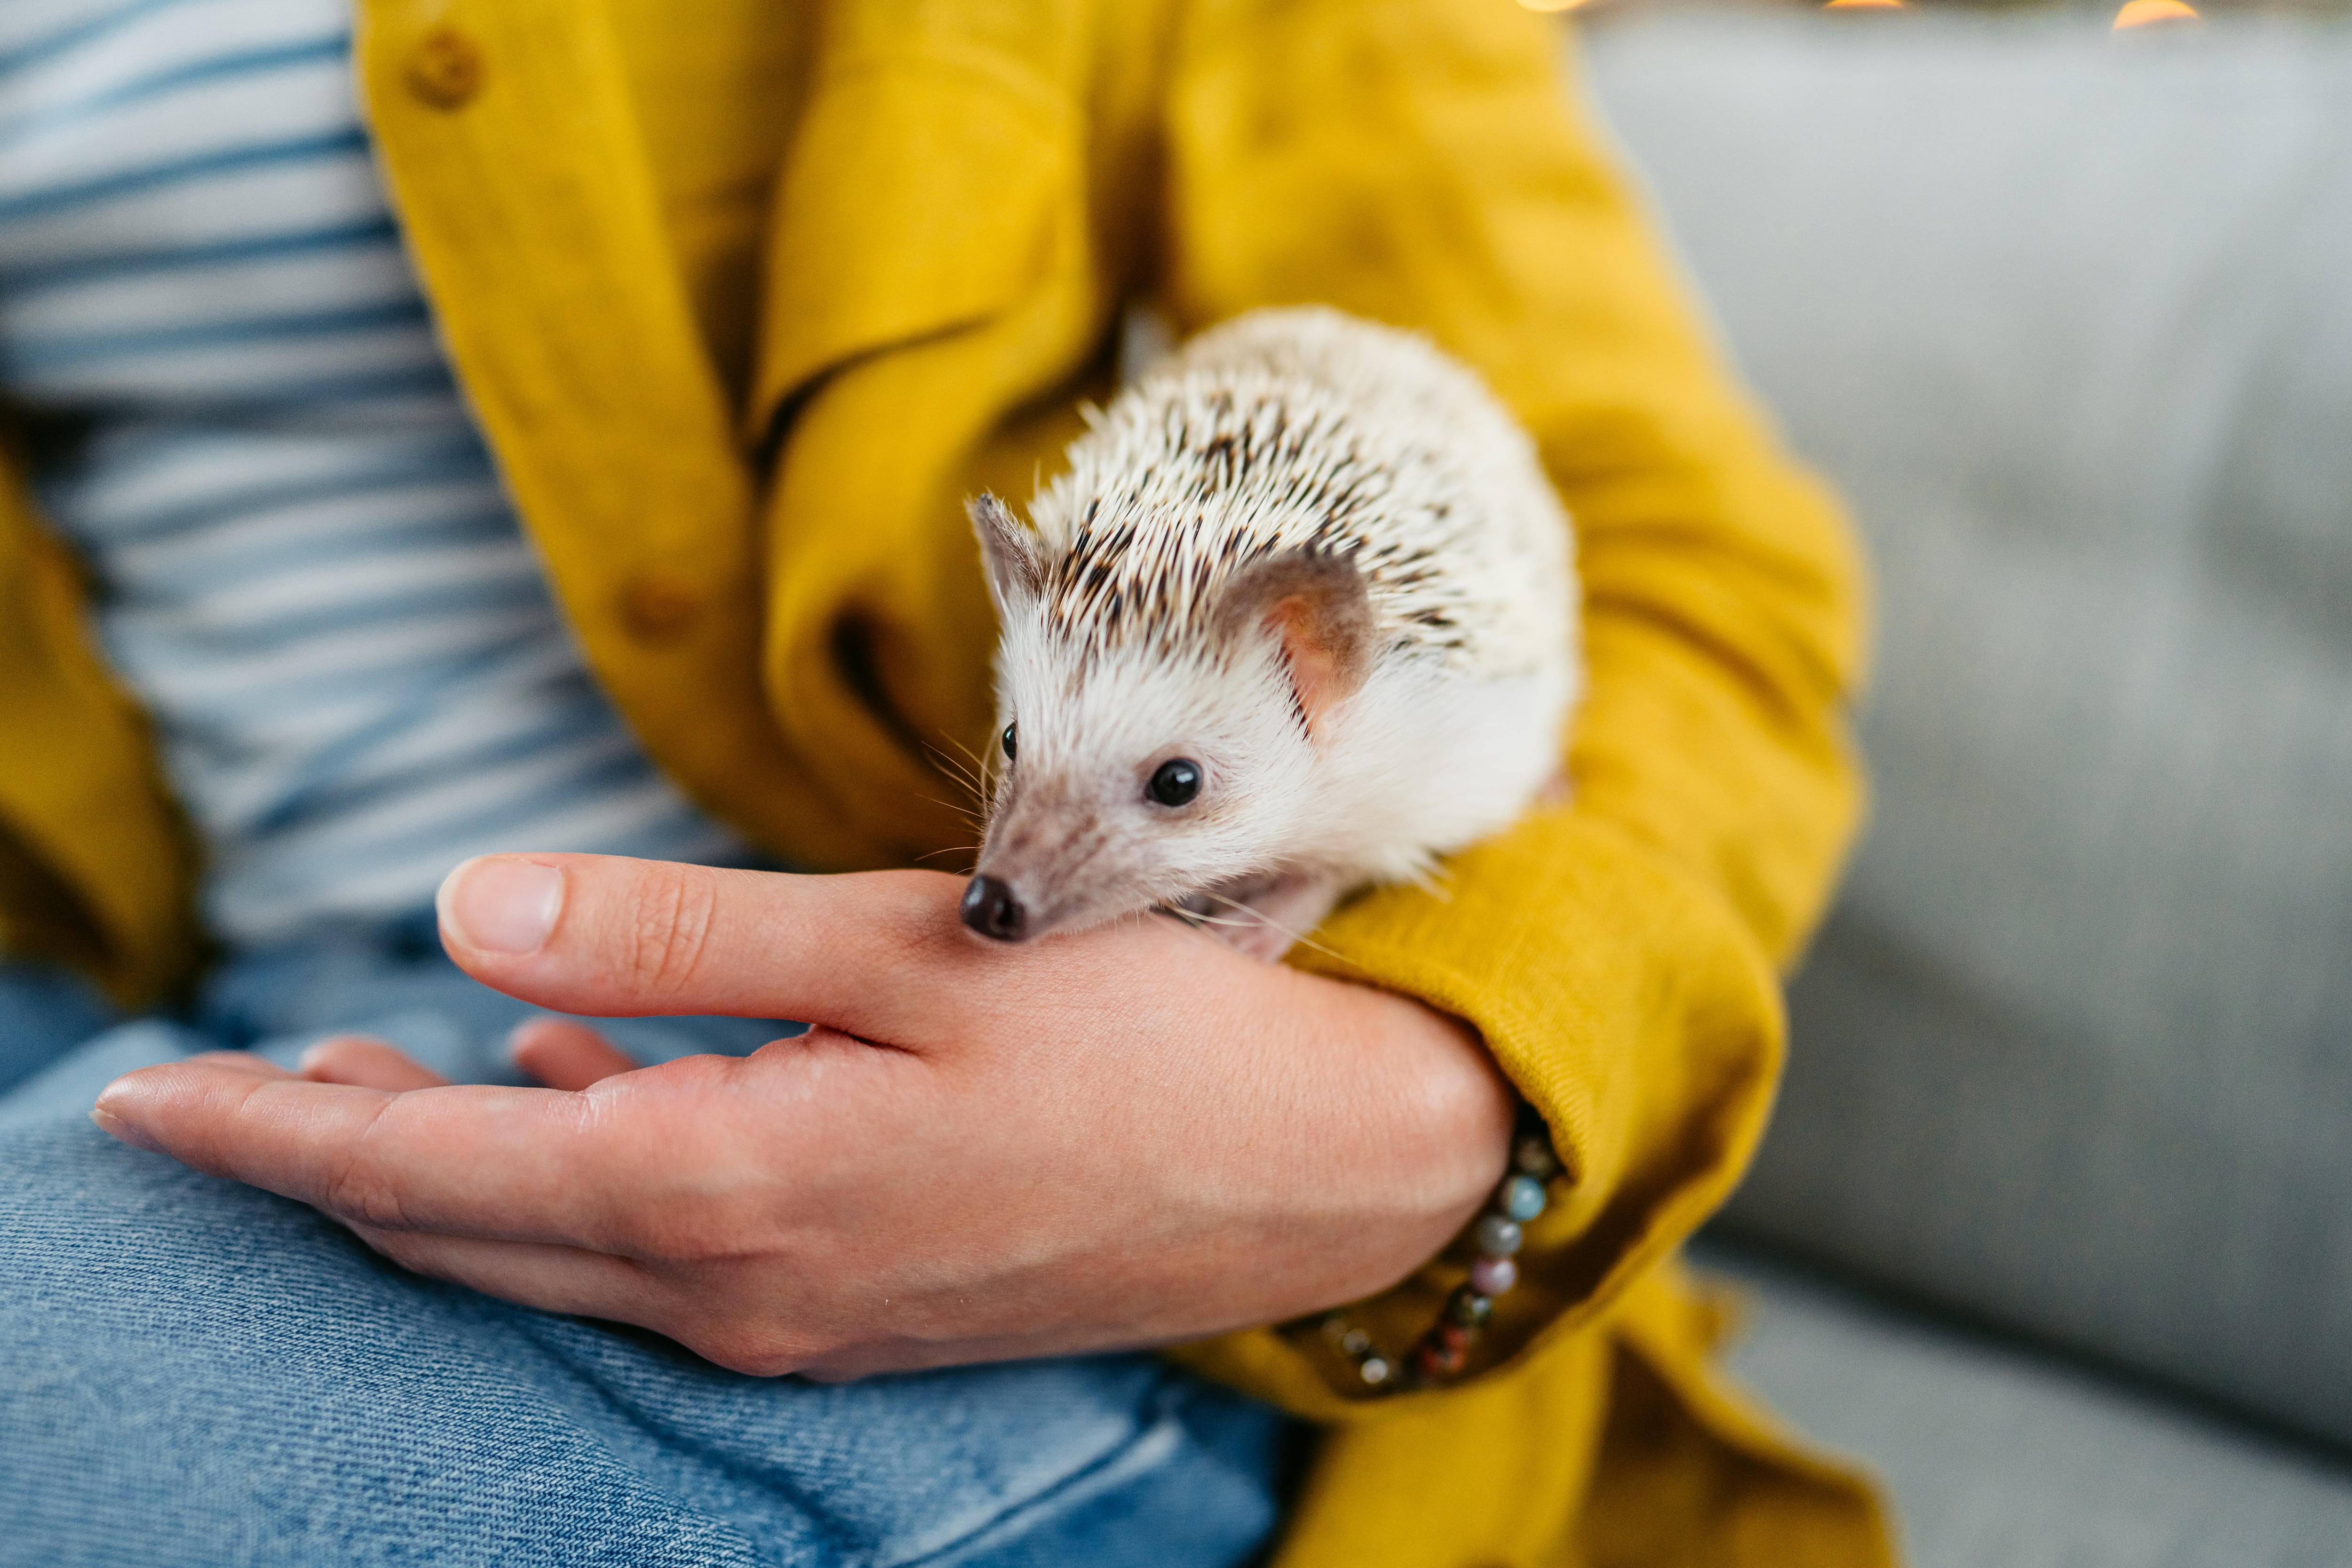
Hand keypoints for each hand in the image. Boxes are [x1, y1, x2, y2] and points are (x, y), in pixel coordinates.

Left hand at [91, 857, 1513, 1378]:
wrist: (1326, 1168)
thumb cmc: (1136, 1032)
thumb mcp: (904, 950)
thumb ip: (672, 941)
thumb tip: (462, 913)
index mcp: (729, 1188)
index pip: (423, 1176)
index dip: (270, 1136)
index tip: (140, 1110)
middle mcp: (739, 1285)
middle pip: (465, 1236)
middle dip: (331, 1164)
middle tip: (220, 1101)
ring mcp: (801, 1317)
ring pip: (557, 1254)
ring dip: (450, 1174)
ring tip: (365, 1089)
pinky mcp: (861, 1312)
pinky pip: (663, 1259)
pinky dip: (584, 1181)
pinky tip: (574, 1101)